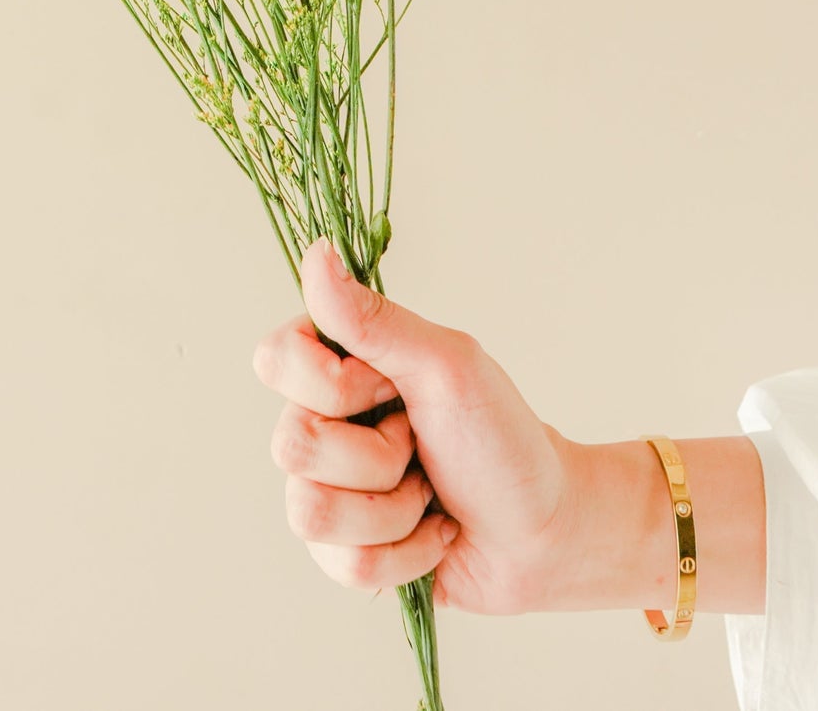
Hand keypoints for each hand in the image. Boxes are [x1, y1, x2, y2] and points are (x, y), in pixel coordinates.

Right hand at [251, 237, 594, 613]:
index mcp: (339, 363)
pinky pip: (343, 564)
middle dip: (378, 455)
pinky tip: (432, 533)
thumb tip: (316, 253)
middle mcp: (322, 422)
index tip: (390, 385)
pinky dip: (406, 552)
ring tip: (428, 493)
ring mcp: (327, 489)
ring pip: (310, 512)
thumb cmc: (501, 437)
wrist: (542, 530)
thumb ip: (372, 318)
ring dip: (393, 509)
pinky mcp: (341, 552)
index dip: (333, 384)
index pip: (275, 359)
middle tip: (420, 442)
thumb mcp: (444, 365)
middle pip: (292, 444)